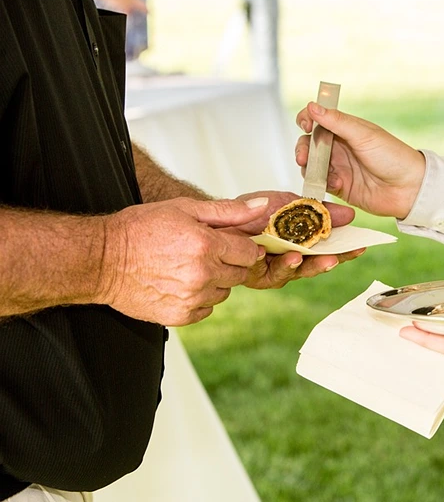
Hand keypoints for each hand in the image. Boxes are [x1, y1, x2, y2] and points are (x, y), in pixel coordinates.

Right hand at [99, 197, 269, 325]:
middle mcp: (202, 274)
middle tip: (203, 253)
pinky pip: (206, 309)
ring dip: (214, 281)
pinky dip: (199, 299)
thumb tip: (262, 208)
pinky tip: (179, 284)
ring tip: (187, 267)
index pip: (249, 252)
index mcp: (206, 245)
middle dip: (227, 262)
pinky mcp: (180, 316)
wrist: (102, 260)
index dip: (241, 246)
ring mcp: (191, 298)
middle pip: (238, 273)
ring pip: (224, 293)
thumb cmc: (140, 230)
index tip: (230, 244)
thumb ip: (228, 211)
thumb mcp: (184, 208)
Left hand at [228, 191, 363, 288]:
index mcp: (304, 246)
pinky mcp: (251, 273)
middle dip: (323, 263)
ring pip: (287, 273)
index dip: (345, 251)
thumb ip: (319, 211)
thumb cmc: (257, 210)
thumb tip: (350, 214)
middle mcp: (290, 261)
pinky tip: (263, 252)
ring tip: (296, 257)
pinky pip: (259, 269)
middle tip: (334, 258)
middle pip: (312, 267)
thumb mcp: (293, 204)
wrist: (222, 214)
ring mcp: (271, 269)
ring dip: (293, 265)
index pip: (329, 251)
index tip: (360, 246)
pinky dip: (262, 260)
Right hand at [295, 103, 425, 218]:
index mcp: (346, 129)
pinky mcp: (340, 187)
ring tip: (322, 174)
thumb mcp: (363, 135)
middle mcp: (339, 147)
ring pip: (311, 166)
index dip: (307, 120)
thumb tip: (312, 106)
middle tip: (303, 158)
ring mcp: (339, 167)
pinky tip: (338, 185)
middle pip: (309, 144)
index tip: (305, 125)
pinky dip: (323, 184)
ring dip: (311, 169)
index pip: (318, 120)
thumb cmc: (392, 157)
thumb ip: (336, 122)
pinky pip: (321, 184)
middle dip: (302, 150)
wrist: (409, 188)